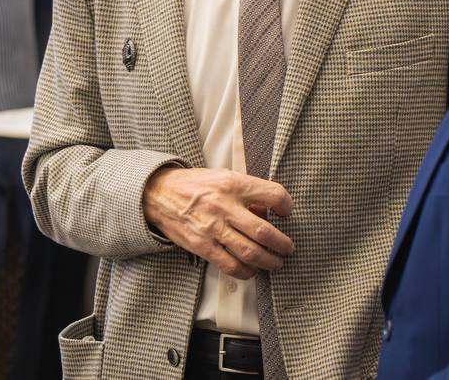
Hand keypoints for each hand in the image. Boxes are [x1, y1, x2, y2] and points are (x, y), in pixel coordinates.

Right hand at [142, 167, 294, 278]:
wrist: (159, 193)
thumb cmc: (195, 185)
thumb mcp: (223, 177)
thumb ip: (246, 192)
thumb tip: (267, 212)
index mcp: (233, 184)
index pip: (273, 193)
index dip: (287, 205)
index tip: (287, 213)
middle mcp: (225, 206)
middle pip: (264, 231)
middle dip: (282, 244)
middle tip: (288, 248)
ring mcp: (213, 228)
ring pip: (250, 252)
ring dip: (269, 261)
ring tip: (276, 262)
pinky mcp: (202, 246)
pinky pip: (230, 265)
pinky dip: (246, 272)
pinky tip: (252, 270)